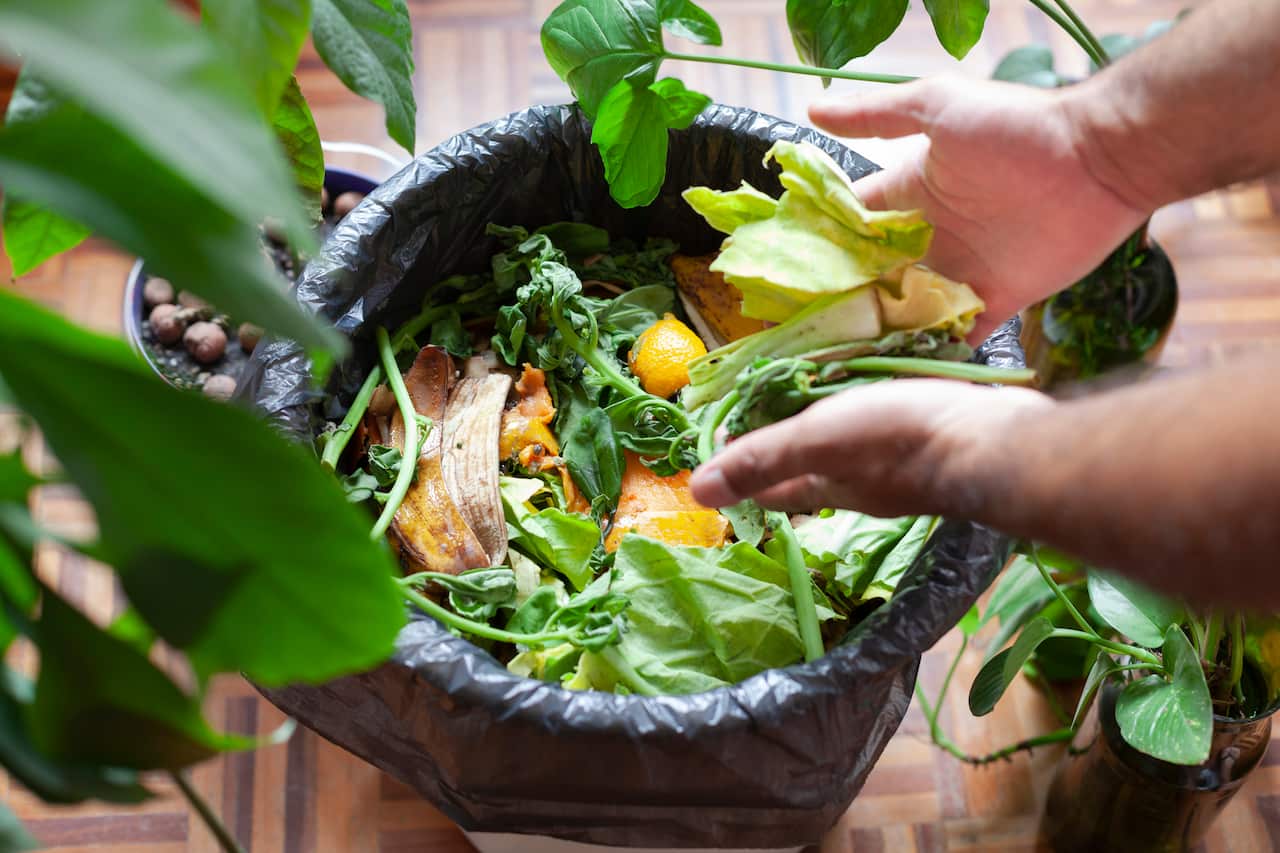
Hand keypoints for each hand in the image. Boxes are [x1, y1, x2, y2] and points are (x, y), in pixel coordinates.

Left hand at [689, 379, 1051, 517]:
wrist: (998, 442)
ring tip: (818, 390)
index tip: (723, 436)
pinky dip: (874, 410)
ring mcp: (903, 467)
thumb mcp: (817, 440)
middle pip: (812, 471)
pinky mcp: (936, 441)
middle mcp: (863, 486)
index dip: (742, 469)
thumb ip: (762, 459)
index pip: (771, 489)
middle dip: (786, 447)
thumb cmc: (901, 439)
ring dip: (831, 427)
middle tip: (768, 404)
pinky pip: (892, 427)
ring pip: (853, 451)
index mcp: (828, 487)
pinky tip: (880, 390)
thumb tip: (697, 492)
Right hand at [810, 75, 1149, 341]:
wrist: (1099, 160)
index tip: (781, 275)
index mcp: (909, 194)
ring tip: (835, 362)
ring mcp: (960, 271)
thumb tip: (810, 110)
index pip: (851, 225)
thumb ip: (876, 114)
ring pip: (904, 311)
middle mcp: (929, 236)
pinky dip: (931, 353)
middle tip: (798, 331)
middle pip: (871, 277)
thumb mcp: (938, 106)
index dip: (818, 246)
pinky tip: (895, 372)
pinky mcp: (995, 301)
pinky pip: (955, 335)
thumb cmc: (1017, 128)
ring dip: (877, 333)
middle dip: (840, 301)